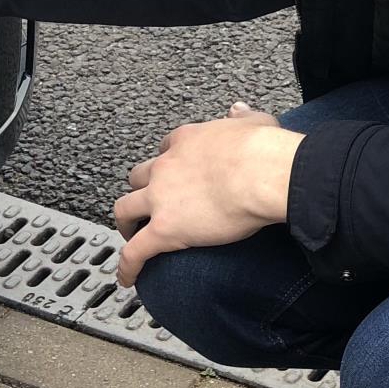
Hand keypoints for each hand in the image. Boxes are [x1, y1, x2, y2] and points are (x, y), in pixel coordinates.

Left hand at [113, 103, 302, 285]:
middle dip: (140, 189)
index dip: (167, 162)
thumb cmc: (263, 150)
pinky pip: (135, 251)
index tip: (173, 171)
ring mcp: (161, 199)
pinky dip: (128, 265)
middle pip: (139, 177)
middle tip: (148, 203)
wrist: (262, 174)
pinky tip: (127, 278)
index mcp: (186, 141)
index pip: (166, 148)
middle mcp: (166, 167)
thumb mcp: (255, 122)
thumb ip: (243, 117)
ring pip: (126, 209)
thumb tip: (238, 109)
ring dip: (125, 223)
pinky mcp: (164, 230)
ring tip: (130, 236)